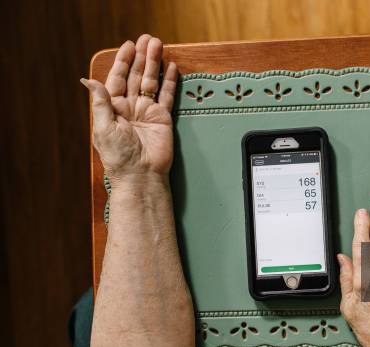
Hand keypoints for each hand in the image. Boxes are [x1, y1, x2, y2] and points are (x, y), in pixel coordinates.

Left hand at [81, 34, 177, 183]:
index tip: (129, 46)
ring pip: (152, 82)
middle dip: (141, 57)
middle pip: (136, 77)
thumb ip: (101, 102)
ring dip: (155, 64)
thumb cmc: (118, 156)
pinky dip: (170, 82)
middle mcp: (130, 107)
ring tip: (159, 46)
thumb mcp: (103, 127)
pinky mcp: (163, 118)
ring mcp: (147, 112)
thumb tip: (89, 80)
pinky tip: (171, 68)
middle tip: (148, 39)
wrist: (140, 175)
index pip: (118, 79)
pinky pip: (167, 96)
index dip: (123, 62)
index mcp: (114, 108)